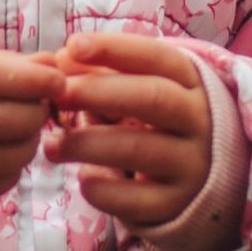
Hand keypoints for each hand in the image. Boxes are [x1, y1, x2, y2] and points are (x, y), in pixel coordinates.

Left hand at [40, 31, 211, 231]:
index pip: (158, 57)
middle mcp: (199, 121)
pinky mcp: (176, 204)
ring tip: (52, 145)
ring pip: (141, 149)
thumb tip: (61, 60)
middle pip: (154, 98)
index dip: (115, 49)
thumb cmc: (154, 124)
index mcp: (191, 84)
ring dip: (87, 144)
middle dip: (99, 92)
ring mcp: (192, 165)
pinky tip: (83, 179)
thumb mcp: (139, 93)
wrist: (197, 183)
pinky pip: (136, 199)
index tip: (72, 46)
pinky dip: (103, 189)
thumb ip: (103, 75)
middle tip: (58, 94)